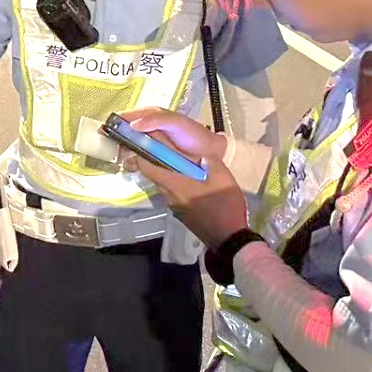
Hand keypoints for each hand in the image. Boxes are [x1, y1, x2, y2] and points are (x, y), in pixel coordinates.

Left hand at [115, 108, 248, 247]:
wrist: (228, 238)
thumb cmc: (224, 205)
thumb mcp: (222, 176)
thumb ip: (208, 161)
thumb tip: (200, 153)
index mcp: (175, 182)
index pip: (147, 162)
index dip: (143, 147)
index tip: (143, 134)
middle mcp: (168, 192)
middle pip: (152, 171)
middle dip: (152, 155)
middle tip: (160, 142)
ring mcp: (173, 203)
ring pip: (161, 181)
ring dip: (165, 168)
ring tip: (178, 157)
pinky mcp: (179, 210)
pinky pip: (171, 190)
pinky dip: (174, 179)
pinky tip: (188, 176)